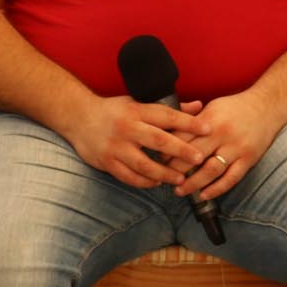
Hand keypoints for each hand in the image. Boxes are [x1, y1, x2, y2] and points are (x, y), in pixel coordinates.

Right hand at [61, 94, 209, 188]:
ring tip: (180, 179)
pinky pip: (128, 176)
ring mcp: (115, 147)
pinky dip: (144, 182)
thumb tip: (200, 106)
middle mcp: (127, 128)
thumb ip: (170, 108)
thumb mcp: (140, 103)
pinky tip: (156, 183)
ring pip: (143, 164)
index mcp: (138, 111)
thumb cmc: (115, 110)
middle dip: (181, 150)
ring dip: (164, 173)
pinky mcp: (106, 162)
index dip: (189, 123)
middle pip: (158, 140)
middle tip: (200, 158)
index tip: (208, 129)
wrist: (78, 117)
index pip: (168, 116)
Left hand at [173, 90, 286, 204]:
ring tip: (179, 190)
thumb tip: (169, 134)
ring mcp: (237, 148)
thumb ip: (192, 121)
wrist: (268, 106)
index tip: (158, 160)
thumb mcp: (212, 107)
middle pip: (192, 156)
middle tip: (163, 177)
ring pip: (210, 170)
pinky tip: (204, 195)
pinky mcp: (249, 159)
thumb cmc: (237, 107)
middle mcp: (222, 134)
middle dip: (174, 169)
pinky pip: (231, 178)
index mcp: (210, 120)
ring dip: (192, 183)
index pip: (182, 138)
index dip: (167, 151)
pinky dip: (216, 189)